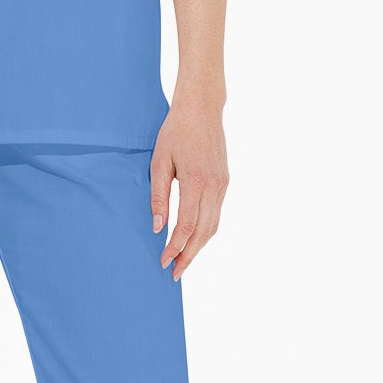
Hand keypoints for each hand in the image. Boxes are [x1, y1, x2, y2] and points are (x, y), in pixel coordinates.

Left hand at [150, 100, 227, 278]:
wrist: (202, 109)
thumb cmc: (175, 131)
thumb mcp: (159, 162)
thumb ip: (158, 196)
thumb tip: (157, 227)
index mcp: (196, 181)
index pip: (186, 226)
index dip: (174, 248)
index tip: (162, 261)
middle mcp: (214, 187)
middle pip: (203, 233)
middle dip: (188, 256)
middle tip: (174, 273)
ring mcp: (223, 185)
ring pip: (213, 226)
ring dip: (198, 247)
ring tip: (183, 261)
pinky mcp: (225, 182)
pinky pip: (217, 214)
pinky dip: (205, 231)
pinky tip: (193, 238)